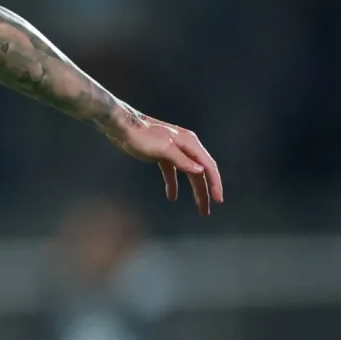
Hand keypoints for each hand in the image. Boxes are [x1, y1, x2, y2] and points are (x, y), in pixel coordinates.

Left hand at [107, 114, 223, 216]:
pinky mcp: (163, 155)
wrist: (122, 127)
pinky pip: (172, 172)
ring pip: (189, 174)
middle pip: (200, 173)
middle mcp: (186, 146)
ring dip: (194, 190)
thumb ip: (181, 160)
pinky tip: (172, 196)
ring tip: (198, 208)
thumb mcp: (163, 148)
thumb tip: (200, 171)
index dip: (214, 183)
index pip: (208, 166)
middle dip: (204, 192)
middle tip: (206, 212)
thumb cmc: (142, 135)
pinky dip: (173, 184)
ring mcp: (175, 151)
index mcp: (190, 143)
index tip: (218, 200)